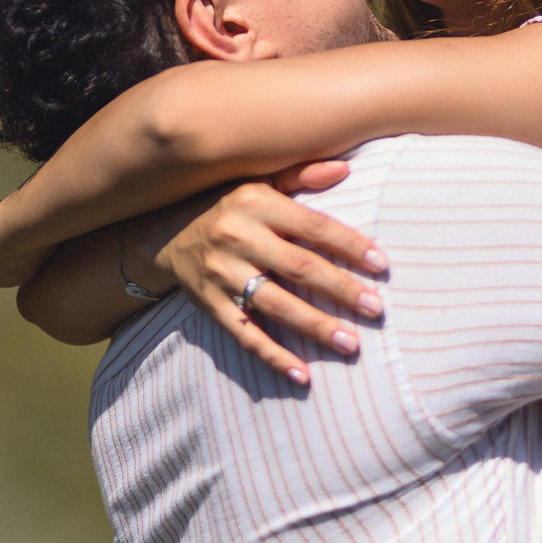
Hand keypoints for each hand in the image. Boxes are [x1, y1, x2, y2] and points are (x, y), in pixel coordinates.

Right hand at [155, 162, 386, 385]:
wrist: (161, 230)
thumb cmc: (224, 203)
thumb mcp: (257, 183)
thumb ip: (300, 176)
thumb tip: (344, 167)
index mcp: (256, 203)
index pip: (313, 226)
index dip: (349, 245)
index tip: (381, 265)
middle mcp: (238, 237)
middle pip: (299, 267)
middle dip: (340, 289)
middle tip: (375, 308)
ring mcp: (222, 273)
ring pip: (275, 304)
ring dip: (314, 326)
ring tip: (350, 343)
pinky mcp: (209, 303)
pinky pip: (244, 334)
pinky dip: (273, 356)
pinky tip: (302, 374)